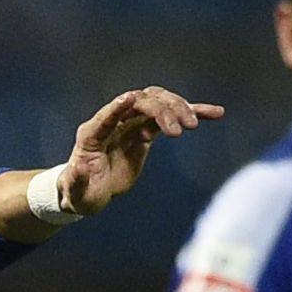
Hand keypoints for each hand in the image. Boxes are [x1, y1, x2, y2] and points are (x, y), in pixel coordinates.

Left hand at [51, 84, 223, 219]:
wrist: (91, 192)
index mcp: (92, 133)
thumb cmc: (80, 193)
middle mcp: (113, 122)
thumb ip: (77, 180)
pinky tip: (215, 113)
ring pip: (158, 103)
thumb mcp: (76, 191)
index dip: (118, 106)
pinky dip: (192, 113)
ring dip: (177, 108)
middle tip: (180, 131)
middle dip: (160, 111)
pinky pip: (170, 118)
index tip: (133, 98)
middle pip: (139, 103)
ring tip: (194, 124)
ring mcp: (131, 123)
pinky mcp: (146, 131)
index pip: (107, 115)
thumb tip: (78, 167)